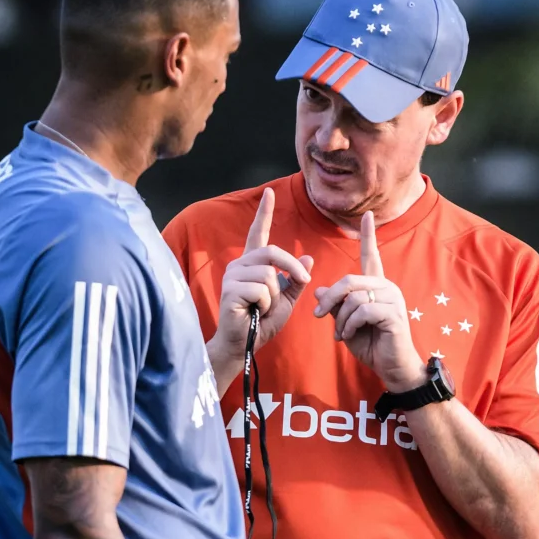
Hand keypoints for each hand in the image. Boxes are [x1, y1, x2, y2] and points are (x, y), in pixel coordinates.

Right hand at [209, 188, 312, 370]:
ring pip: (269, 274)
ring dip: (274, 295)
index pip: (257, 233)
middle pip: (273, 252)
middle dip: (292, 267)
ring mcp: (232, 275)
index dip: (264, 213)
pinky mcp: (230, 289)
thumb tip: (308, 258)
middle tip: (303, 282)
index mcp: (252, 264)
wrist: (245, 346)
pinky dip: (265, 305)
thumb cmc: (262, 324)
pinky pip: (261, 289)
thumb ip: (296, 281)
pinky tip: (254, 312)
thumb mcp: (286, 301)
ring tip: (262, 308)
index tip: (269, 192)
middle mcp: (240, 265)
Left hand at [313, 211, 425, 390]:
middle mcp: (387, 287)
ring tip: (340, 333)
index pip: (372, 255)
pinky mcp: (394, 313)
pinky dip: (350, 325)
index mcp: (376, 285)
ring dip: (340, 319)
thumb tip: (318, 289)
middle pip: (349, 280)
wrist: (391, 367)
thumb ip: (336, 305)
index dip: (368, 236)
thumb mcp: (346, 323)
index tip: (367, 216)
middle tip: (318, 315)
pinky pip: (362, 310)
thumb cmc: (371, 345)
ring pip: (354, 297)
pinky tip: (349, 335)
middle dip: (329, 298)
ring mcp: (393, 299)